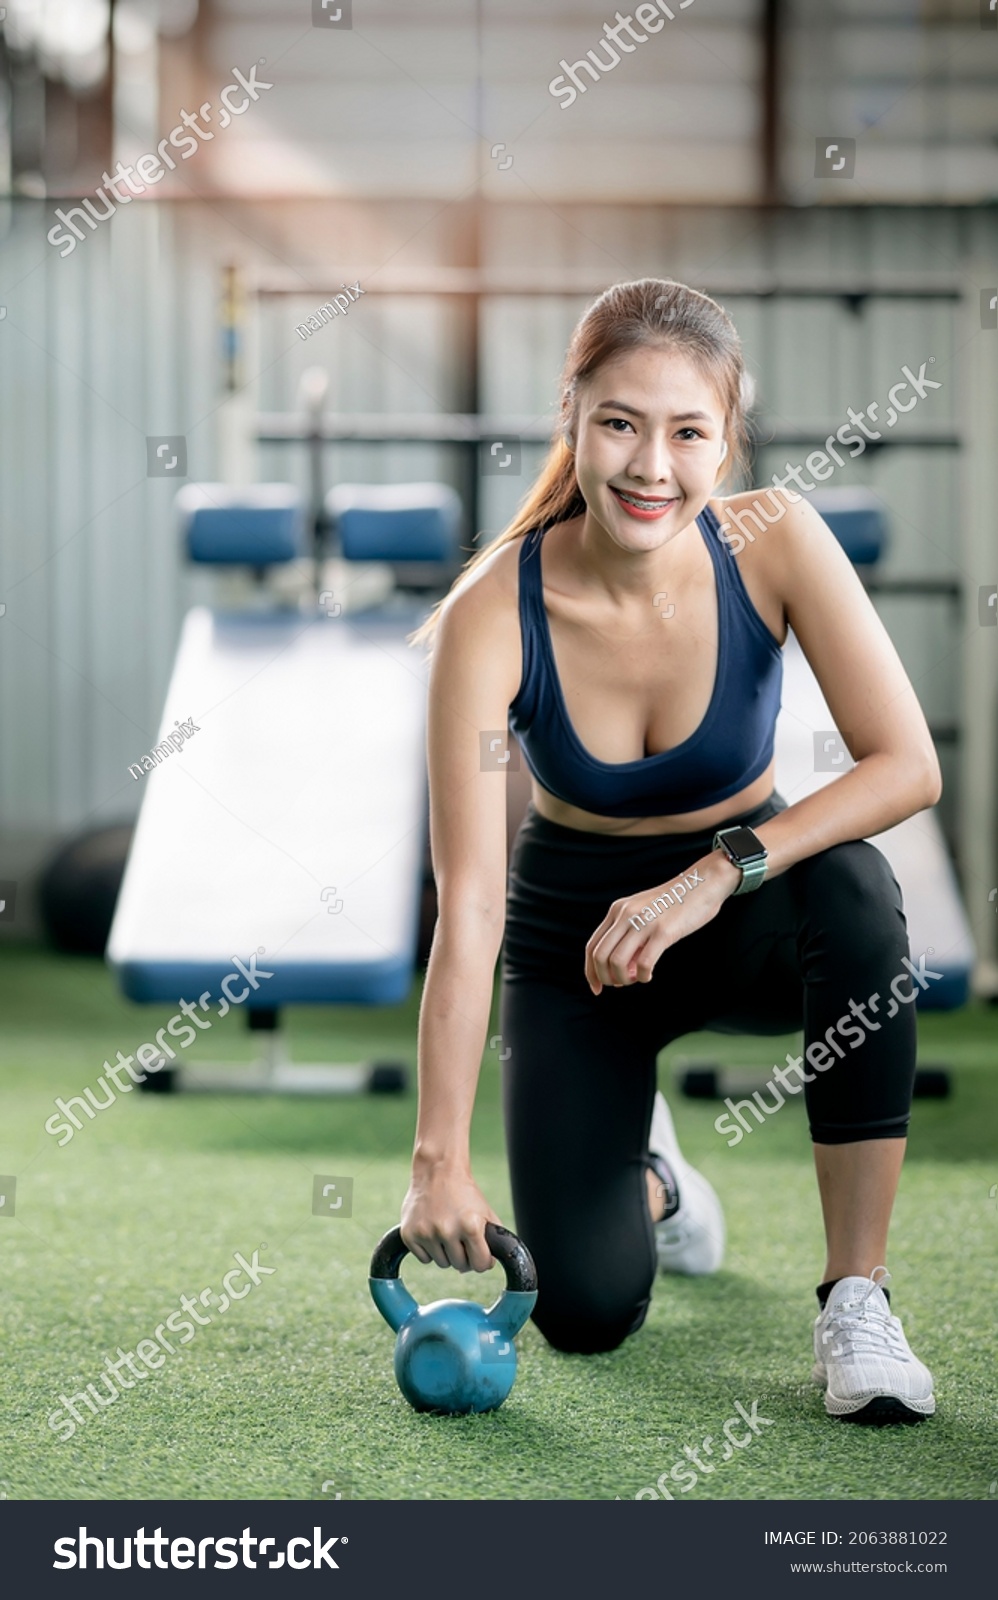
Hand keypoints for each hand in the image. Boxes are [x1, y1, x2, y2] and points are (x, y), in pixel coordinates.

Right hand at [400, 1166, 502, 1272]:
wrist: (438, 1170)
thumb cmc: (465, 1193)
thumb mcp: (486, 1213)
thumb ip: (493, 1240)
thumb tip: (487, 1264)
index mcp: (470, 1225)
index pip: (480, 1264)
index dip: (482, 1261)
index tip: (479, 1254)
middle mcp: (447, 1230)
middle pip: (460, 1266)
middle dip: (464, 1256)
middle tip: (461, 1237)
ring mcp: (426, 1232)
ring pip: (442, 1263)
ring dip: (446, 1253)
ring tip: (446, 1230)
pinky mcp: (409, 1234)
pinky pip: (424, 1259)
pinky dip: (429, 1250)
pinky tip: (432, 1231)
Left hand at [584, 850, 739, 993]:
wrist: (703, 883)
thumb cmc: (676, 904)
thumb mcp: (644, 914)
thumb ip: (630, 938)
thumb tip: (621, 971)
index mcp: (617, 910)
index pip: (592, 946)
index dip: (590, 971)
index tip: (597, 987)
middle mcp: (625, 915)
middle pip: (600, 956)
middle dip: (605, 978)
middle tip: (621, 985)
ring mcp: (643, 922)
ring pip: (616, 961)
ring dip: (623, 979)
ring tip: (635, 979)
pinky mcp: (663, 931)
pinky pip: (643, 963)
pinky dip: (642, 976)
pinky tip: (648, 976)